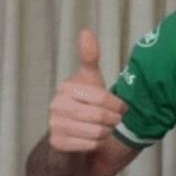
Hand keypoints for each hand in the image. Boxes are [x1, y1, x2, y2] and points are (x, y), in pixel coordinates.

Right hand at [48, 29, 127, 151]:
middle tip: (114, 122)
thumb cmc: (85, 106)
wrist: (70, 138)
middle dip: (113, 121)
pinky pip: (89, 145)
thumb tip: (85, 30)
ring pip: (96, 131)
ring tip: (103, 130)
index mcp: (66, 86)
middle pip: (101, 115)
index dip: (118, 105)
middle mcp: (56, 104)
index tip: (121, 108)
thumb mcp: (90, 81)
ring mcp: (53, 124)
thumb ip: (89, 58)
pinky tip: (92, 141)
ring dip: (106, 133)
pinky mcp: (56, 143)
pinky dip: (96, 145)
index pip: (103, 97)